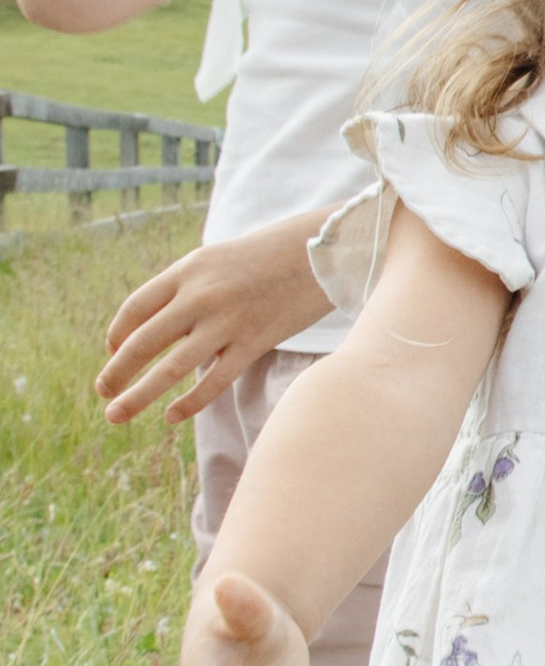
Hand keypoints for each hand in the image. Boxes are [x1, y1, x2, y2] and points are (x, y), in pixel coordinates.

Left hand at [97, 207, 337, 424]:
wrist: (322, 250)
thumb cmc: (267, 256)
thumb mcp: (216, 260)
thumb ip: (186, 289)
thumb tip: (156, 328)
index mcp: (188, 270)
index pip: (135, 309)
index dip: (116, 335)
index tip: (112, 353)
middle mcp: (201, 295)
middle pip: (143, 342)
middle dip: (116, 373)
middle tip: (102, 393)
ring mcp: (228, 321)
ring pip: (171, 368)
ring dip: (138, 396)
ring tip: (115, 415)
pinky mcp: (255, 342)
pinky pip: (214, 381)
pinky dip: (188, 402)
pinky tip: (171, 415)